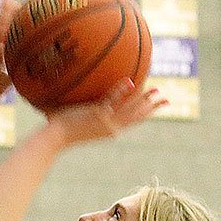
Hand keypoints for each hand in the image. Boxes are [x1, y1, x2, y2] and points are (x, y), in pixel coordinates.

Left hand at [41, 79, 166, 147]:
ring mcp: (105, 122)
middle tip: (167, 100)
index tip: (154, 106)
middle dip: (153, 108)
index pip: (131, 121)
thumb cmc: (60, 131)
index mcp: (109, 130)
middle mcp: (111, 128)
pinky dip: (121, 91)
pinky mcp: (97, 115)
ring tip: (157, 91)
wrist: (53, 138)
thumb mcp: (78, 121)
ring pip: (131, 110)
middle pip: (137, 117)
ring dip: (145, 100)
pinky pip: (112, 100)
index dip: (144, 113)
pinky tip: (130, 82)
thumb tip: (80, 102)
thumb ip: (84, 113)